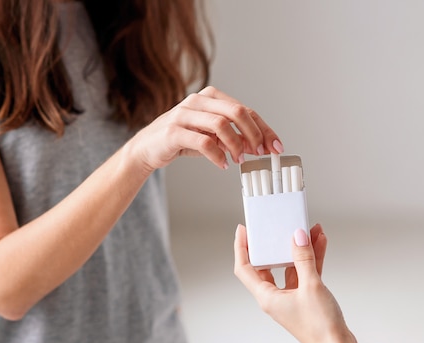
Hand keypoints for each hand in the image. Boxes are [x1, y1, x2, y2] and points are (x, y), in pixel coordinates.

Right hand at [129, 86, 282, 171]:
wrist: (148, 148)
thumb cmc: (183, 140)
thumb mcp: (212, 136)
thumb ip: (233, 137)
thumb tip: (259, 146)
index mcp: (211, 97)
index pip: (246, 110)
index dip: (264, 129)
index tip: (275, 146)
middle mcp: (198, 101)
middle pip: (237, 111)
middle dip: (254, 134)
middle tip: (260, 152)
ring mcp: (184, 114)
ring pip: (220, 124)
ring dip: (236, 144)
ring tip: (239, 160)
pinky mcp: (174, 131)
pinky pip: (202, 141)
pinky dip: (217, 155)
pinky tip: (223, 164)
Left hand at [233, 224, 356, 342]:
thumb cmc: (319, 326)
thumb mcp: (311, 286)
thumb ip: (304, 259)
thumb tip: (297, 236)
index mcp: (267, 297)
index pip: (245, 268)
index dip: (241, 248)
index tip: (243, 230)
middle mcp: (275, 297)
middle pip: (268, 264)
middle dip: (275, 243)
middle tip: (277, 225)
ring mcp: (291, 297)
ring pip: (290, 266)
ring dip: (299, 249)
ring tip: (309, 229)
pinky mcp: (306, 298)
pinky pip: (305, 273)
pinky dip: (312, 259)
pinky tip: (320, 243)